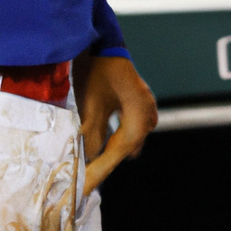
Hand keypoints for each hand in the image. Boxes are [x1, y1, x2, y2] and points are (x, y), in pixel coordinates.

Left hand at [73, 54, 157, 196]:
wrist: (99, 41)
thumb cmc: (95, 70)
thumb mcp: (89, 106)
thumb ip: (91, 136)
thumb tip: (88, 161)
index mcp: (139, 111)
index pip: (120, 149)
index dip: (101, 170)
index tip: (84, 189)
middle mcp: (146, 109)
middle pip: (127, 144)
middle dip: (106, 161)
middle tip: (84, 179)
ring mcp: (144, 103)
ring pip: (130, 136)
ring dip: (111, 149)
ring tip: (90, 164)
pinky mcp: (136, 98)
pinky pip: (129, 124)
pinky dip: (115, 136)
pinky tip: (102, 141)